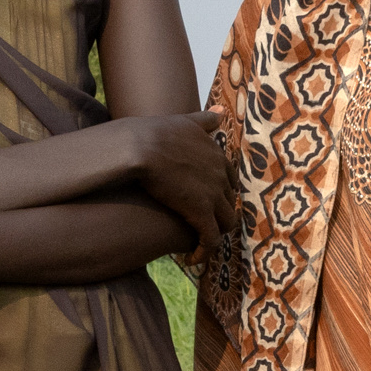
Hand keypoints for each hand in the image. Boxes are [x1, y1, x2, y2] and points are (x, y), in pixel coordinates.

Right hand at [123, 112, 239, 254]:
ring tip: (201, 243)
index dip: (221, 191)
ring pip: (226, 222)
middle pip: (230, 201)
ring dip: (215, 234)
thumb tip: (221, 111)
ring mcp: (213, 193)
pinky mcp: (201, 212)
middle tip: (205, 226)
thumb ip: (204, 119)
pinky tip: (192, 259)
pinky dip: (204, 251)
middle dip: (220, 214)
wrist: (141, 146)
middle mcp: (221, 174)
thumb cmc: (154, 132)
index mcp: (217, 154)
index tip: (208, 201)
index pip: (229, 177)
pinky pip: (210, 239)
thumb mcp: (185, 121)